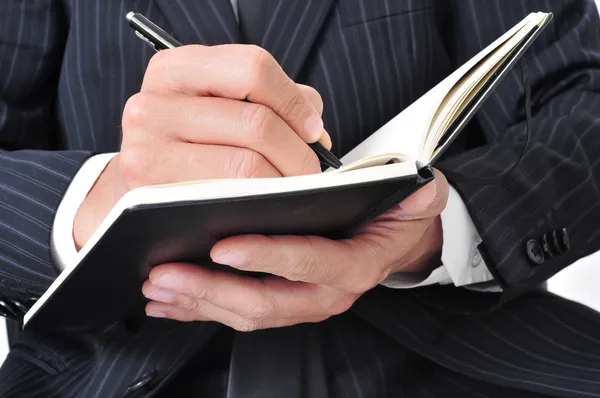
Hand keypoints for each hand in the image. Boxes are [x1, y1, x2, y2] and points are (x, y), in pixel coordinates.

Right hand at [73, 45, 330, 248]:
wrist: (139, 190)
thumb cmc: (194, 145)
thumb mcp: (223, 106)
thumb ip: (273, 102)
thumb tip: (314, 130)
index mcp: (175, 69)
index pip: (254, 68)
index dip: (294, 102)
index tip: (313, 130)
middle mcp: (152, 104)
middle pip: (256, 122)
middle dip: (298, 153)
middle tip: (311, 171)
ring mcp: (146, 149)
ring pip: (246, 164)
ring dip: (284, 181)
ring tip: (294, 188)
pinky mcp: (151, 192)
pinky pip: (227, 197)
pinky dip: (259, 202)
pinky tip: (267, 203)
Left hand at [142, 170, 448, 330]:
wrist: (395, 239)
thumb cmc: (395, 213)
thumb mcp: (416, 196)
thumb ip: (419, 191)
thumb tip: (420, 186)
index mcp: (354, 265)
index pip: (312, 263)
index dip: (271, 257)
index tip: (225, 246)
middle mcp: (326, 293)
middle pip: (266, 302)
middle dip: (213, 291)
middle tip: (165, 274)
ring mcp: (301, 302)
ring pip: (245, 312)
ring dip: (198, 301)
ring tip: (155, 285)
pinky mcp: (280, 302)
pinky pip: (236, 312)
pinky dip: (200, 306)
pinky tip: (167, 299)